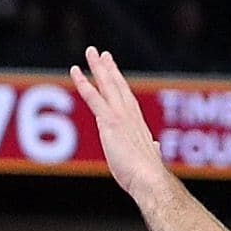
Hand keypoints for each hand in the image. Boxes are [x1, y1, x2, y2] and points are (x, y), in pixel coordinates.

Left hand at [70, 47, 170, 202]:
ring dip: (97, 67)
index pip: (126, 97)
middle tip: (100, 53)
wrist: (149, 179)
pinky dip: (84, 84)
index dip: (119, 82)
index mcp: (137, 123)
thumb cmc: (148, 175)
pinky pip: (94, 98)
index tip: (113, 68)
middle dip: (108, 68)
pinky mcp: (110, 122)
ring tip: (90, 52)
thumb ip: (151, 148)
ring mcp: (120, 116)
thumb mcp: (149, 157)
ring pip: (106, 85)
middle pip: (117, 85)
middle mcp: (130, 115)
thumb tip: (155, 147)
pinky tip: (75, 72)